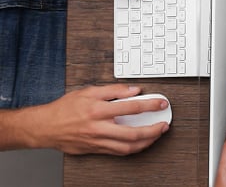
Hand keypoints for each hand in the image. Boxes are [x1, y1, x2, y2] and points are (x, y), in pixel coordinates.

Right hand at [28, 85, 167, 154]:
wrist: (44, 127)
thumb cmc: (64, 109)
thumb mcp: (88, 91)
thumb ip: (113, 90)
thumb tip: (134, 90)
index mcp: (98, 110)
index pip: (131, 107)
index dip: (150, 105)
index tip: (161, 103)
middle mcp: (98, 128)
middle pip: (132, 133)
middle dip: (153, 130)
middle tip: (164, 125)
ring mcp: (97, 141)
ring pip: (127, 147)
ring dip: (146, 142)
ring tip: (156, 135)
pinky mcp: (94, 150)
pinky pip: (118, 152)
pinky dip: (132, 148)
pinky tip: (140, 143)